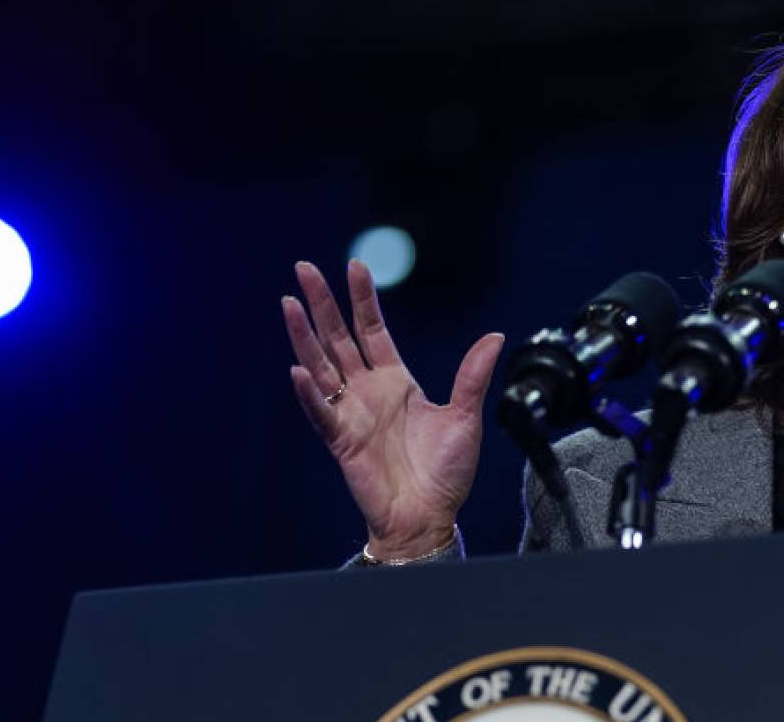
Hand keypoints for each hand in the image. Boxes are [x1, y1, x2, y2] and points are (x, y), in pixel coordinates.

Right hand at [281, 259, 504, 559]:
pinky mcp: (342, 442)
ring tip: (289, 304)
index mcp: (396, 382)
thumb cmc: (445, 472)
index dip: (363, 300)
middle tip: (304, 269)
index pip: (373, 330)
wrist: (429, 516)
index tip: (355, 267)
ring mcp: (351, 414)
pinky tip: (299, 371)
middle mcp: (368, 392)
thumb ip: (472, 376)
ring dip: (304, 337)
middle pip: (339, 339)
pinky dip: (310, 394)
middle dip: (323, 304)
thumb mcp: (466, 416)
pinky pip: (322, 414)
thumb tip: (494, 336)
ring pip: (321, 367)